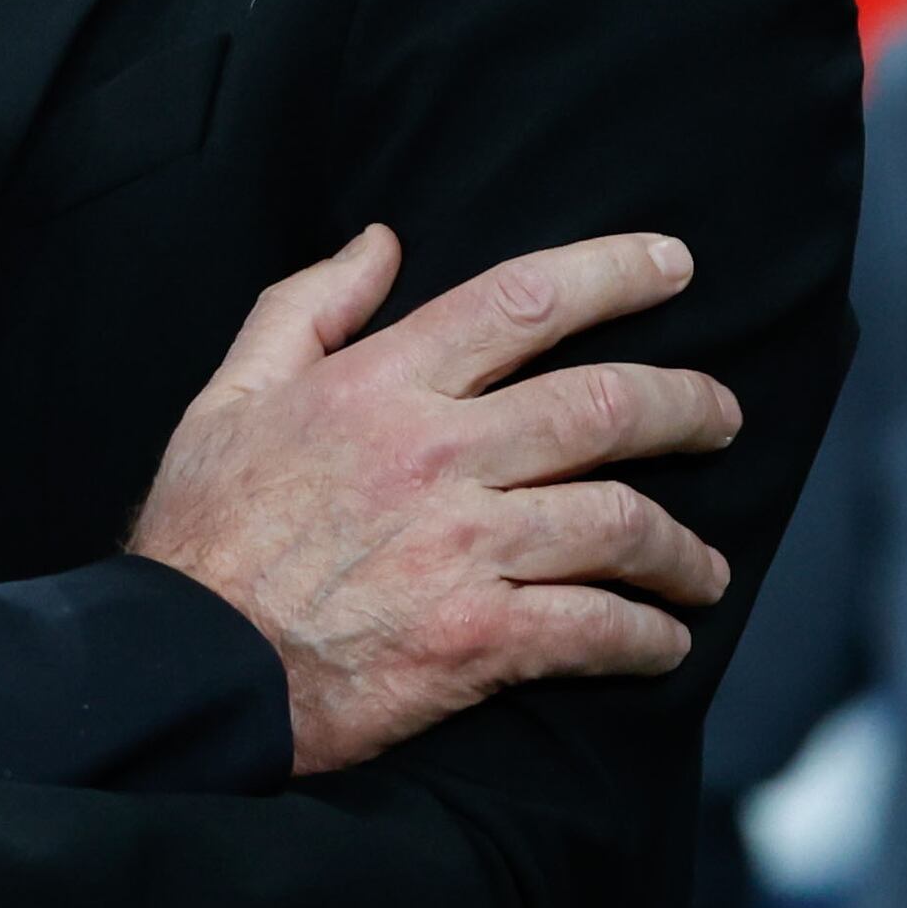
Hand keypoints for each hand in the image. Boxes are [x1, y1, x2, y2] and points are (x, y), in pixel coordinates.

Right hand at [126, 227, 738, 774]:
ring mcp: (462, 549)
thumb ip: (307, 306)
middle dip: (689, 406)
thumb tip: (381, 241)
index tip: (673, 265)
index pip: (523, 300)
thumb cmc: (203, 533)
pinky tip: (664, 641)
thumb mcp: (230, 394)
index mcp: (379, 384)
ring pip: (619, 522)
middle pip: (605, 407)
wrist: (183, 666)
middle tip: (723, 417)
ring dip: (683, 547)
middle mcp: (436, 455)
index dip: (614, 272)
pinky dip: (647, 636)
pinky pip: (595, 628)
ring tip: (704, 566)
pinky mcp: (475, 640)